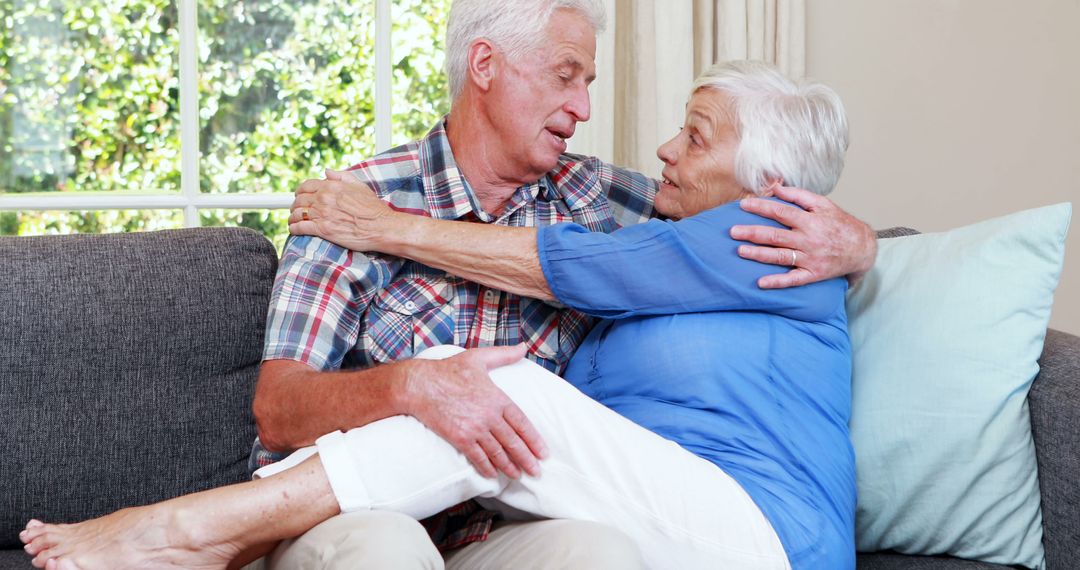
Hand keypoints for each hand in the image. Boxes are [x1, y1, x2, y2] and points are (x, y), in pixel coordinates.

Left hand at [289, 169, 400, 250]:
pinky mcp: (322, 230)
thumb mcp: (359, 185)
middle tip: (297, 210)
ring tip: (294, 220)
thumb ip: (341, 176)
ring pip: (297, 213)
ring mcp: (321, 214)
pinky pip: (300, 227)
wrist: (380, 227)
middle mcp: (323, 198)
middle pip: (299, 200)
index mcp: (331, 186)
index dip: (300, 191)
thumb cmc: (373, 208)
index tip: (300, 196)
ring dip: (293, 217)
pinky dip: (294, 228)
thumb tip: (327, 171)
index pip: (306, 185)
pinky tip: (295, 229)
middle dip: (295, 205)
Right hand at [401, 344, 547, 478]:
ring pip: (497, 452)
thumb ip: (504, 354)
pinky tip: (492, 475)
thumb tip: (524, 347)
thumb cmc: (448, 370)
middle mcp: (489, 416)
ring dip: (509, 466)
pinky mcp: (460, 438)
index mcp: (497, 398)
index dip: (534, 440)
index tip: (543, 452)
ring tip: (518, 475)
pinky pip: (477, 457)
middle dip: (526, 459)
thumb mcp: (479, 358)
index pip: (522, 423)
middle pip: (513, 442)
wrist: (420, 384)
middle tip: (536, 472)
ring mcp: (475, 428)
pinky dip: (486, 467)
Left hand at [731, 186, 876, 287]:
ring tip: (741, 251)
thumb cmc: (840, 224)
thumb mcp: (823, 204)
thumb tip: (776, 187)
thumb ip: (798, 196)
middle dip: (752, 233)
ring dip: (759, 254)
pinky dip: (777, 282)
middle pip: (776, 235)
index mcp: (810, 221)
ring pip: (780, 256)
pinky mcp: (813, 274)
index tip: (743, 205)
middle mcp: (808, 240)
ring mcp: (810, 258)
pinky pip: (793, 280)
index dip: (761, 207)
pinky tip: (761, 283)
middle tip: (732, 231)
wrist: (862, 248)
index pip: (780, 212)